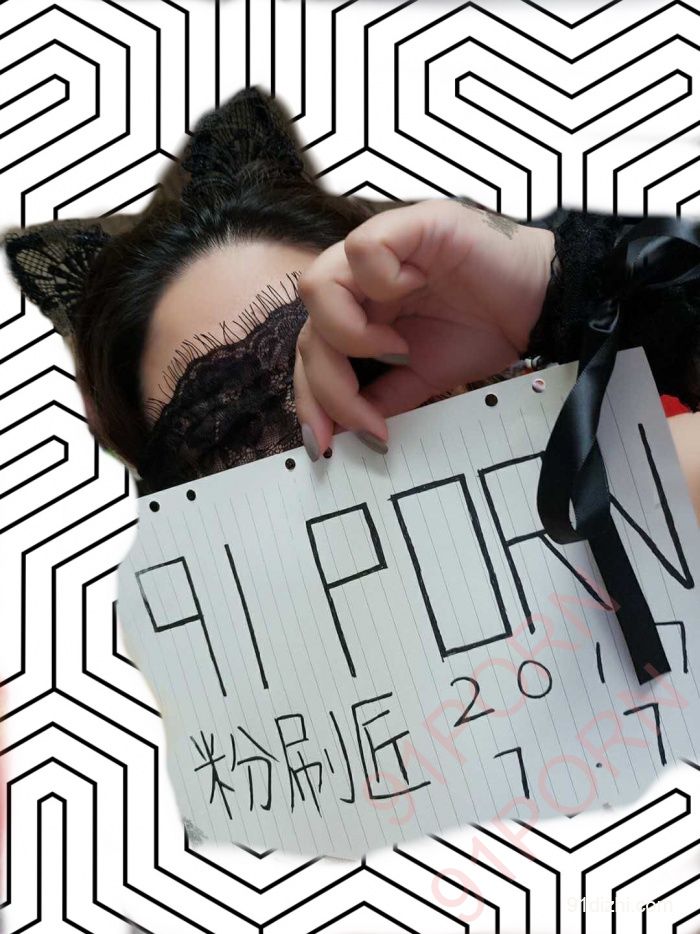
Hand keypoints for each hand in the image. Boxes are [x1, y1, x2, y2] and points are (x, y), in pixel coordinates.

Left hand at [293, 197, 554, 457]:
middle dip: (330, 385)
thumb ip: (381, 396)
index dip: (311, 399)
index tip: (327, 442)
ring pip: (319, 286)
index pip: (313, 351)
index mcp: (361, 310)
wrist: (543, 305)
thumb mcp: (423, 377)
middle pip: (308, 328)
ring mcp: (382, 249)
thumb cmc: (487, 328)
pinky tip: (412, 294)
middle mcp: (361, 280)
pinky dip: (381, 281)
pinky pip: (363, 248)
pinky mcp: (410, 225)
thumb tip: (341, 430)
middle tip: (368, 418)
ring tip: (396, 351)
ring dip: (350, 333)